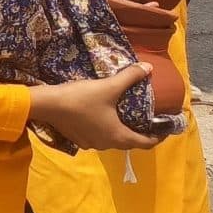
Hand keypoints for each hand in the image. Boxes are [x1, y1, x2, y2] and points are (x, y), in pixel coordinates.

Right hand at [28, 64, 163, 151]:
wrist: (47, 105)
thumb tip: (148, 68)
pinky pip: (97, 137)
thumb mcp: (108, 86)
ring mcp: (90, 144)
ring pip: (112, 140)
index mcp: (119, 136)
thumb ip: (130, 77)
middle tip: (145, 122)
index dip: (158, 137)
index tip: (165, 130)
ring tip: (123, 118)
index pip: (146, 143)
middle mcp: (106, 144)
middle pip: (129, 143)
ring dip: (120, 132)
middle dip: (139, 134)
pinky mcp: (78, 140)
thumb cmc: (82, 99)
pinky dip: (103, 130)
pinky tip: (99, 119)